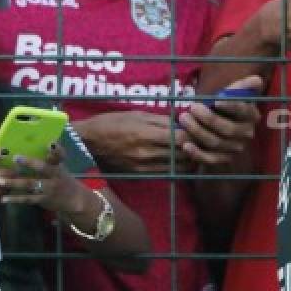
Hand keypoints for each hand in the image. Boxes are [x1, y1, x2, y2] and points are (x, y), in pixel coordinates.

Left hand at [0, 145, 85, 213]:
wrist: (74, 200)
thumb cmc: (62, 179)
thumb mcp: (59, 167)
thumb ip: (50, 157)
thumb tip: (43, 141)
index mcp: (58, 165)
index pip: (60, 155)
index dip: (56, 149)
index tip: (50, 142)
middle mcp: (55, 176)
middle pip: (43, 168)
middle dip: (30, 163)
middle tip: (15, 157)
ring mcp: (48, 189)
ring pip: (30, 184)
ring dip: (14, 183)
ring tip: (0, 181)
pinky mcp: (42, 200)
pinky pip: (26, 199)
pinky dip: (14, 199)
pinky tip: (2, 198)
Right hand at [73, 110, 197, 173]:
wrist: (87, 143)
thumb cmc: (111, 123)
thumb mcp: (137, 114)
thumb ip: (162, 120)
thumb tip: (183, 121)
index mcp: (146, 134)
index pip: (180, 139)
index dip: (194, 135)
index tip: (199, 129)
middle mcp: (146, 153)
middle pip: (181, 155)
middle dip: (195, 148)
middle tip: (202, 142)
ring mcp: (142, 167)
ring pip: (176, 167)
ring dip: (188, 161)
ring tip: (194, 153)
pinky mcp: (139, 175)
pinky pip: (164, 174)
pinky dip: (175, 169)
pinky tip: (179, 162)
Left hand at [176, 75, 261, 169]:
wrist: (218, 127)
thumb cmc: (224, 107)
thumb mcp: (233, 95)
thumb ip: (242, 87)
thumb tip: (256, 80)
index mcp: (252, 115)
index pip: (244, 111)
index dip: (231, 106)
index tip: (216, 100)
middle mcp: (247, 134)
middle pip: (228, 129)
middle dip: (208, 118)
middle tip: (192, 107)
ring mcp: (235, 148)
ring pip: (216, 142)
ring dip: (197, 131)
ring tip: (184, 118)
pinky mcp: (223, 160)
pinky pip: (210, 159)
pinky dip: (197, 153)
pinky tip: (185, 145)